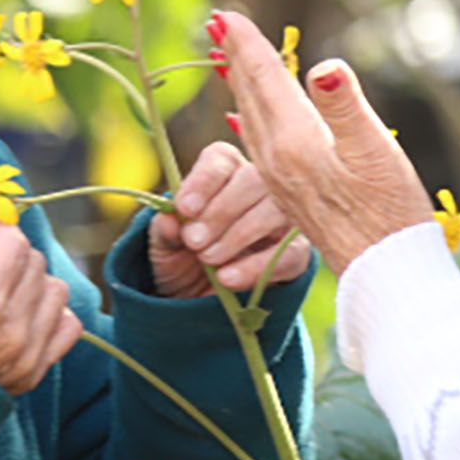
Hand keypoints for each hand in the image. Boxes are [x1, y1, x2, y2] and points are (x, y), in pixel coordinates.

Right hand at [0, 186, 82, 392]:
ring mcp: (28, 354)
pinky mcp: (34, 372)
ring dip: (29, 282)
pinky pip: (68, 328)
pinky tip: (17, 316)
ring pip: (55, 291)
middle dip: (5, 256)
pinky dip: (50, 314)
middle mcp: (12, 330)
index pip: (13, 244)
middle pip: (34, 263)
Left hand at [149, 140, 312, 296]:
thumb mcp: (163, 245)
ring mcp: (282, 219)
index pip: (221, 159)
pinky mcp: (296, 253)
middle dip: (222, 211)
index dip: (204, 181)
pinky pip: (289, 254)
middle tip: (195, 241)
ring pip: (277, 210)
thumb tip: (171, 220)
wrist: (196, 300)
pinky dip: (256, 267)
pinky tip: (227, 278)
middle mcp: (258, 188)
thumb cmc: (180, 258)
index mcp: (222, 173)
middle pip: (255, 179)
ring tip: (208, 259)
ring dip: (239, 235)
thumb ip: (165, 229)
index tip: (186, 209)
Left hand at [212, 10, 433, 274]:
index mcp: (294, 141)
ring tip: (231, 62)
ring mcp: (279, 180)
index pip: (264, 80)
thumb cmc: (390, 213)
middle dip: (235, 58)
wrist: (384, 273)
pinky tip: (251, 119)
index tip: (226, 13)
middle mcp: (277, 159)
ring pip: (249, 120)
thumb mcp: (374, 153)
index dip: (248, 43)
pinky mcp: (288, 197)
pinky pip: (258, 144)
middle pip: (249, 96)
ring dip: (240, 86)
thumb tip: (322, 67)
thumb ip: (344, 106)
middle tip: (217, 24)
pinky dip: (251, 117)